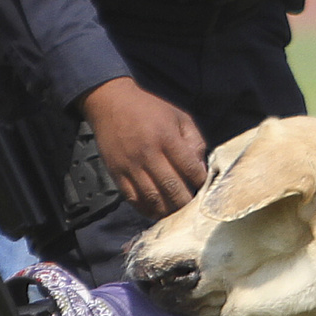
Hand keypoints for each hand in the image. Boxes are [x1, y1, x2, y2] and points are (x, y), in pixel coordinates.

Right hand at [81, 76, 206, 218]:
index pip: (190, 168)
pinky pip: (133, 199)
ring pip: (153, 198)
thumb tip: (201, 169)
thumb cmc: (149, 109)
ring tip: (177, 212)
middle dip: (186, 202)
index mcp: (167, 137)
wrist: (111, 103)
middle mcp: (148, 153)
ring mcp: (131, 165)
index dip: (201, 182)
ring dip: (168, 210)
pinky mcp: (117, 173)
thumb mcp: (179, 117)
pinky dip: (147, 209)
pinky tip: (157, 211)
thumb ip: (195, 141)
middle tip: (193, 207)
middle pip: (172, 188)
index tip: (205, 187)